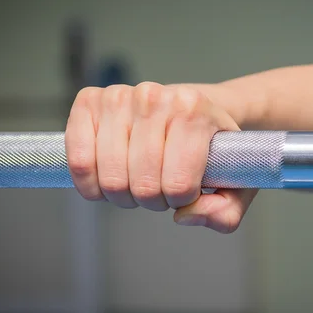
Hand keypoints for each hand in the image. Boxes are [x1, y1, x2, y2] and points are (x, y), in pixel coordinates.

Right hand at [65, 82, 257, 232]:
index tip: (187, 190)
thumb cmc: (213, 146)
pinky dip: (88, 183)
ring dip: (122, 195)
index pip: (178, 184)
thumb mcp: (237, 182)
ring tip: (137, 184)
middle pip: (142, 185)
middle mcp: (155, 97)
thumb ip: (226, 212)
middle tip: (160, 190)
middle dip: (152, 201)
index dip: (181, 201)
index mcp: (194, 111)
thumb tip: (184, 216)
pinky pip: (76, 157)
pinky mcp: (89, 100)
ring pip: (109, 176)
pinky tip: (104, 182)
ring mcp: (119, 95)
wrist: (196, 107)